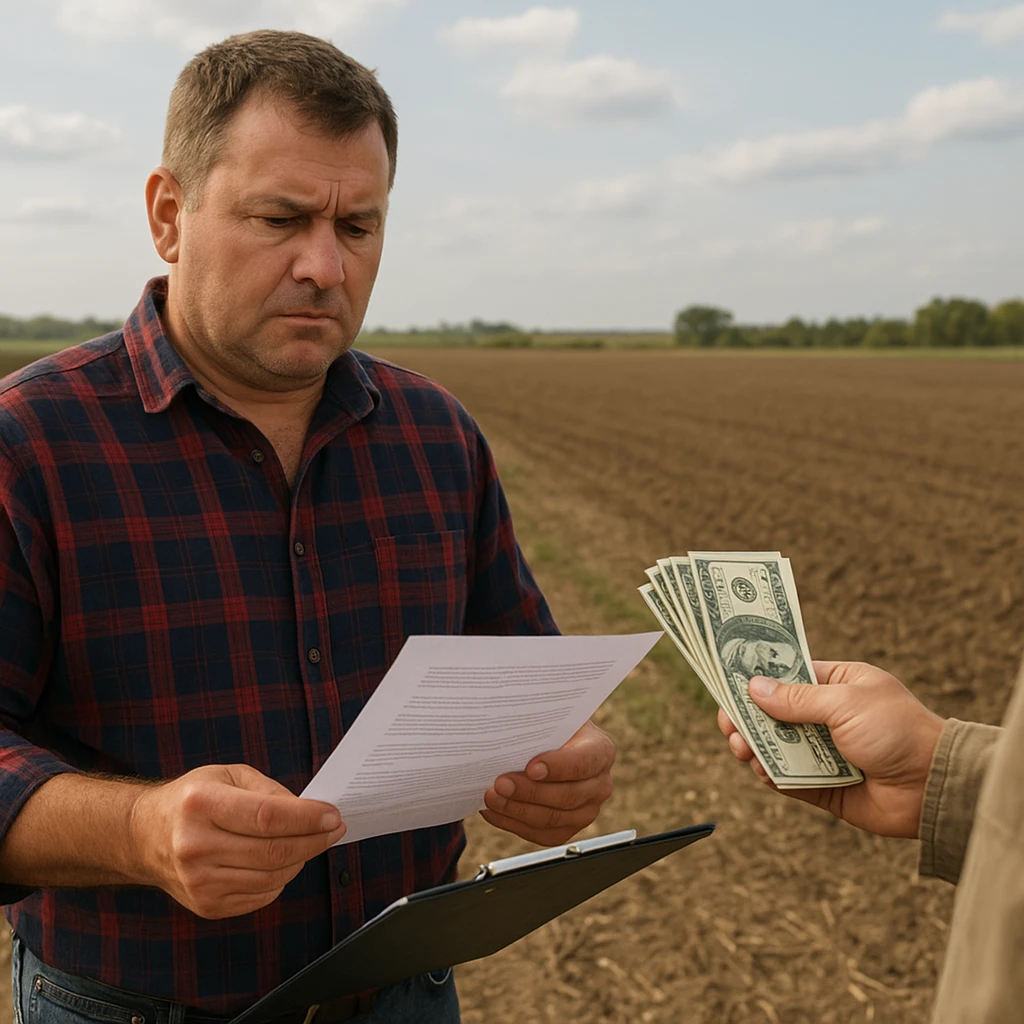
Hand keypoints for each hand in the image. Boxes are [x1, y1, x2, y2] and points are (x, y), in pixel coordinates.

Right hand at [129, 764, 345, 918]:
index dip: (307, 818)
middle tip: (334, 829)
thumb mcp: (228, 776)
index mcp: (200, 804)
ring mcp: (198, 882)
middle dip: (315, 840)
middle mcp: (195, 846)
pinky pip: (262, 896)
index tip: (333, 815)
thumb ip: (270, 791)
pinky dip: (281, 879)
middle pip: (273, 851)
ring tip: (309, 842)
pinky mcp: (206, 906)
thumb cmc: (193, 800)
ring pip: (272, 878)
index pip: (267, 817)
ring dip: (301, 860)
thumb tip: (310, 811)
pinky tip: (281, 861)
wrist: (146, 836)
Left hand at [481, 720, 615, 845]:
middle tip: (499, 784)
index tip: (530, 767)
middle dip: (529, 791)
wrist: (552, 743)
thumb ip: (538, 722)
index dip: (557, 767)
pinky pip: (543, 835)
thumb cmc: (549, 726)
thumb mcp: (549, 717)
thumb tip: (509, 726)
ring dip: (517, 810)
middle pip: (566, 796)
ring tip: (491, 797)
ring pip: (552, 819)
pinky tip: (494, 811)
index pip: (582, 763)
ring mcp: (587, 810)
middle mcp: (600, 784)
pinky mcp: (569, 828)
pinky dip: (514, 824)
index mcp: (600, 751)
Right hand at [718, 661, 944, 837]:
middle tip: (728, 724)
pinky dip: (772, 775)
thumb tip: (754, 687)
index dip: (757, 679)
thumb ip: (797, 699)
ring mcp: (826, 751)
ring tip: (741, 748)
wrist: (935, 786)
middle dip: (748, 718)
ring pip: (778, 746)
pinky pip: (789, 778)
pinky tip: (761, 770)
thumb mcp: (845, 703)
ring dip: (756, 746)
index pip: (788, 676)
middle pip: (775, 714)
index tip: (727, 681)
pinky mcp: (825, 786)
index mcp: (837, 685)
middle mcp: (828, 717)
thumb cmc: (898, 730)